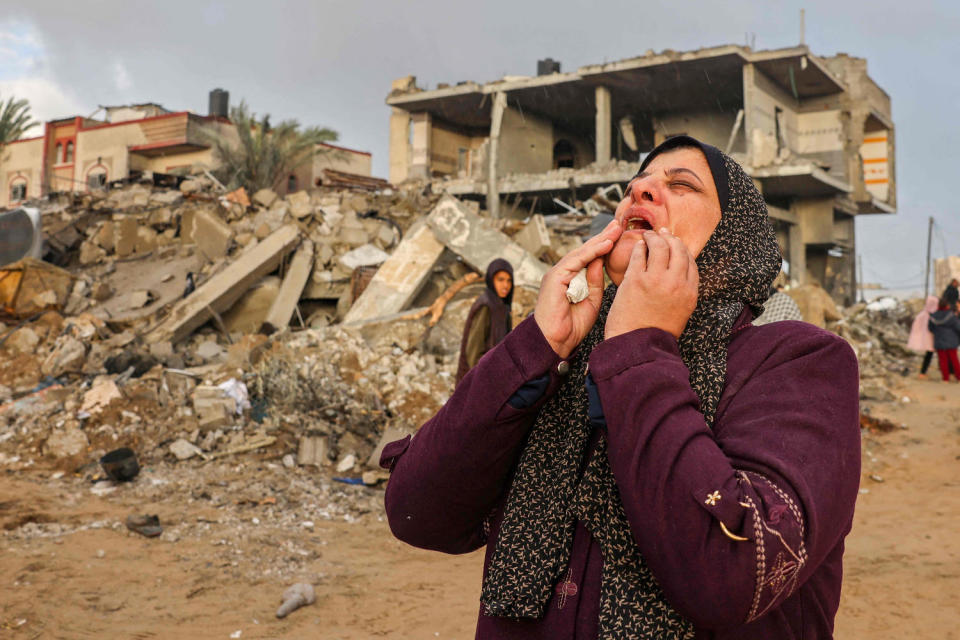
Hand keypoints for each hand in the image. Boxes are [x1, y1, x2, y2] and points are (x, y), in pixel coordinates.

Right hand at [534, 219, 620, 357]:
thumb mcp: (591, 301)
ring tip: (616, 230)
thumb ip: (596, 281)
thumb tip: (602, 262)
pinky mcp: (555, 277)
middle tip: (619, 224)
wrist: (554, 341)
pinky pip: (576, 260)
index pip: (590, 258)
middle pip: (586, 251)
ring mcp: (558, 273)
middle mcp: (563, 273)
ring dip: (600, 240)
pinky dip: (592, 252)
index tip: (619, 236)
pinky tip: (606, 244)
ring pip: (582, 252)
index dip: (604, 246)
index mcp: (571, 279)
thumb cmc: (571, 326)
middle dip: (603, 237)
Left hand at [605, 228, 698, 340]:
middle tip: (662, 234)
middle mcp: (676, 284)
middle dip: (671, 238)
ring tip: (648, 235)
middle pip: (678, 250)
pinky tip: (637, 246)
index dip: (683, 250)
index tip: (676, 245)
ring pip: (660, 247)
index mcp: (690, 294)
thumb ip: (682, 294)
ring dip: (654, 237)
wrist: (637, 347)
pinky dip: (639, 246)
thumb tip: (678, 277)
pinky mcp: (636, 280)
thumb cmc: (654, 333)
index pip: (691, 262)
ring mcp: (656, 280)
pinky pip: (639, 254)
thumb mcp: (680, 314)